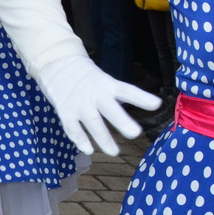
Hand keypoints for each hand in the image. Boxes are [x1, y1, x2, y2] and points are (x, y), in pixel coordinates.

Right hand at [35, 58, 160, 156]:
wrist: (56, 63)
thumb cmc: (86, 76)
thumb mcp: (104, 80)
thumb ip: (116, 96)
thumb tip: (132, 111)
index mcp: (107, 85)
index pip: (127, 91)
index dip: (141, 98)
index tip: (156, 104)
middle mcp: (95, 94)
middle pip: (110, 109)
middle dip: (122, 121)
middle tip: (135, 133)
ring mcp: (79, 103)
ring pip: (93, 123)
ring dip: (103, 138)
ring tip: (114, 152)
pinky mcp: (65, 111)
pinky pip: (72, 128)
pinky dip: (80, 139)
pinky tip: (89, 149)